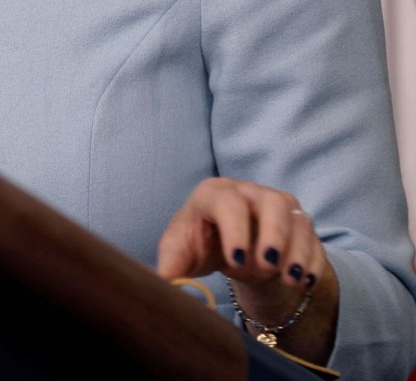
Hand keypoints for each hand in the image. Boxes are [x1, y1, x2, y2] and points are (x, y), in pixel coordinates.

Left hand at [157, 177, 327, 325]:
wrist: (229, 247)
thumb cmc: (201, 242)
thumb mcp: (182, 252)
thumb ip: (171, 265)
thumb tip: (161, 284)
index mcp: (215, 193)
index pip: (228, 203)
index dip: (234, 229)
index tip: (236, 261)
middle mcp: (250, 193)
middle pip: (271, 203)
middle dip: (272, 236)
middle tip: (266, 267)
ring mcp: (279, 207)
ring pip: (297, 219)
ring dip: (296, 251)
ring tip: (289, 280)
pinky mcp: (300, 225)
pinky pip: (314, 240)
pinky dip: (313, 262)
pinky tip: (304, 283)